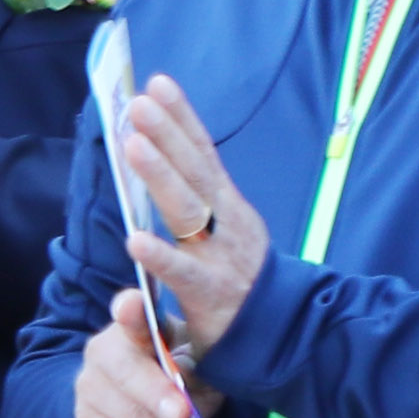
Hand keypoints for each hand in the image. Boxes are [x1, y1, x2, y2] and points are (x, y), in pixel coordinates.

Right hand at [72, 295, 231, 417]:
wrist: (128, 402)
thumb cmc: (174, 368)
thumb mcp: (191, 357)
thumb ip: (192, 364)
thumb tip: (189, 385)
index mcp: (130, 328)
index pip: (130, 316)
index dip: (131, 311)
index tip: (132, 303)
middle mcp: (100, 357)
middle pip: (126, 377)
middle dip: (157, 396)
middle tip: (184, 415)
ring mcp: (90, 396)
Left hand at [116, 77, 269, 360]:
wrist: (285, 334)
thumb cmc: (240, 278)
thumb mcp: (222, 230)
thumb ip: (194, 200)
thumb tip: (157, 158)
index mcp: (228, 206)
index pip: (202, 153)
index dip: (181, 118)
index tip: (157, 83)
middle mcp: (228, 223)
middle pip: (195, 172)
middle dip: (167, 135)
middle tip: (138, 103)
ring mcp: (222, 256)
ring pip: (189, 211)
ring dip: (161, 176)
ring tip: (133, 145)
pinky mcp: (213, 293)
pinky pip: (182, 273)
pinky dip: (160, 256)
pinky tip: (134, 240)